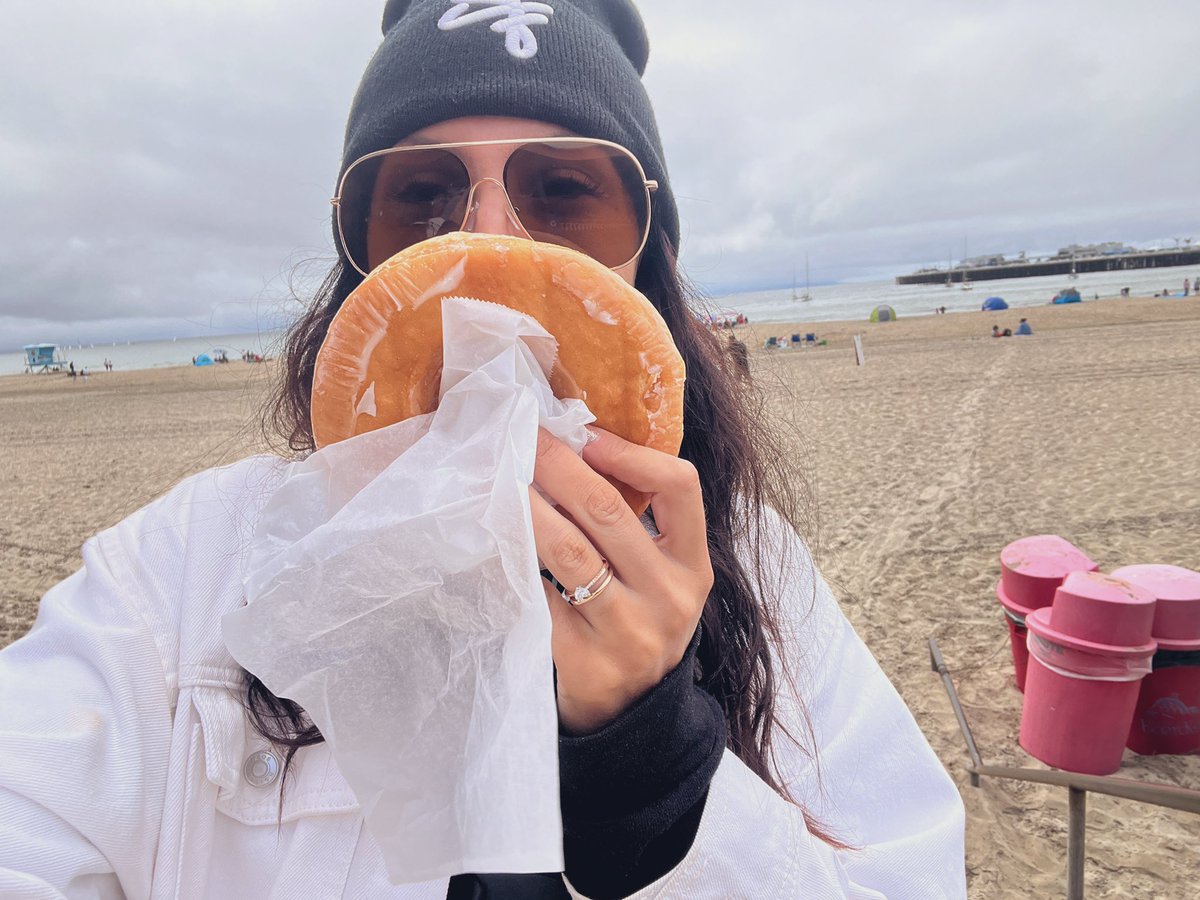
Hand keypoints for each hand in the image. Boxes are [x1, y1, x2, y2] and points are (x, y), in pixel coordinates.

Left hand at [530, 427, 713, 734]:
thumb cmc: (639, 624)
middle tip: (525, 437)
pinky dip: (517, 559)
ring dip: (529, 507)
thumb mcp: (662, 579)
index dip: (631, 455)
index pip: (681, 488)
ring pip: (569, 551)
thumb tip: (579, 450)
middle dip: (560, 466)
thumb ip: (639, 527)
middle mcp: (669, 598)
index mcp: (694, 567)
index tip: (588, 436)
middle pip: (610, 512)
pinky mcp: (583, 660)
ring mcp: (628, 633)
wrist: (632, 716)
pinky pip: (541, 595)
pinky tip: (497, 535)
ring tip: (502, 478)